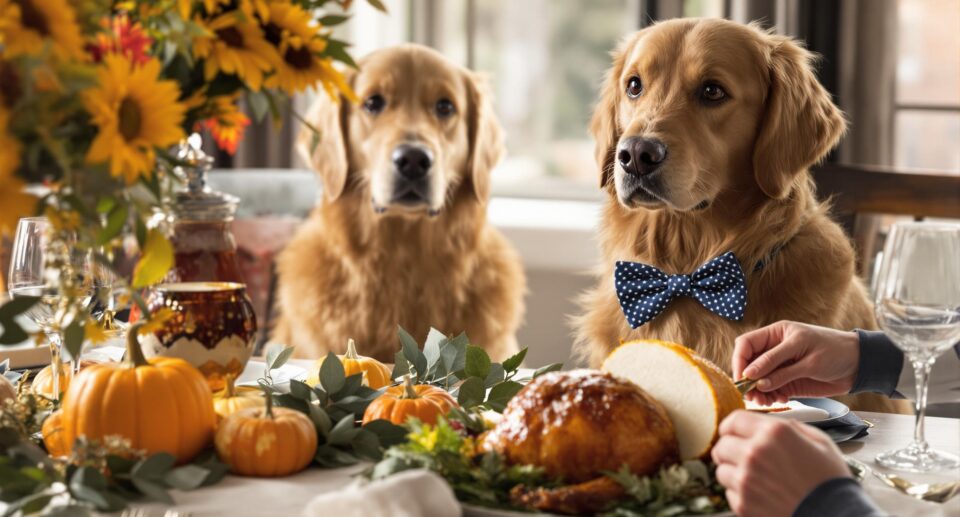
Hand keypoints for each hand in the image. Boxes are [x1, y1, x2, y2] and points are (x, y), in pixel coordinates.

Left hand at [712, 410, 850, 516]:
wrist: (836, 515)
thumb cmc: (830, 480)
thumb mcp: (818, 441)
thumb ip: (788, 426)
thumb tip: (768, 423)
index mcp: (773, 433)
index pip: (733, 421)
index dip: (731, 426)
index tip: (731, 432)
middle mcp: (755, 453)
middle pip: (721, 445)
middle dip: (730, 449)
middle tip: (741, 456)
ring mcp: (746, 480)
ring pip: (721, 470)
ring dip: (733, 471)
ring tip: (755, 477)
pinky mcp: (743, 504)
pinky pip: (729, 492)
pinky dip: (740, 492)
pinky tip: (761, 494)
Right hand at [733, 321, 859, 404]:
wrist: (859, 367)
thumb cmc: (836, 352)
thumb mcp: (807, 357)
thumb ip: (779, 368)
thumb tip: (752, 378)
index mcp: (776, 334)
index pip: (746, 344)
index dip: (740, 361)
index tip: (743, 379)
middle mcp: (774, 350)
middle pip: (748, 364)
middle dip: (748, 380)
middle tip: (752, 396)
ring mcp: (781, 367)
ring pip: (758, 379)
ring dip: (758, 391)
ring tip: (766, 401)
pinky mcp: (788, 381)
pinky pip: (771, 389)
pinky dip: (771, 396)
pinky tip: (780, 400)